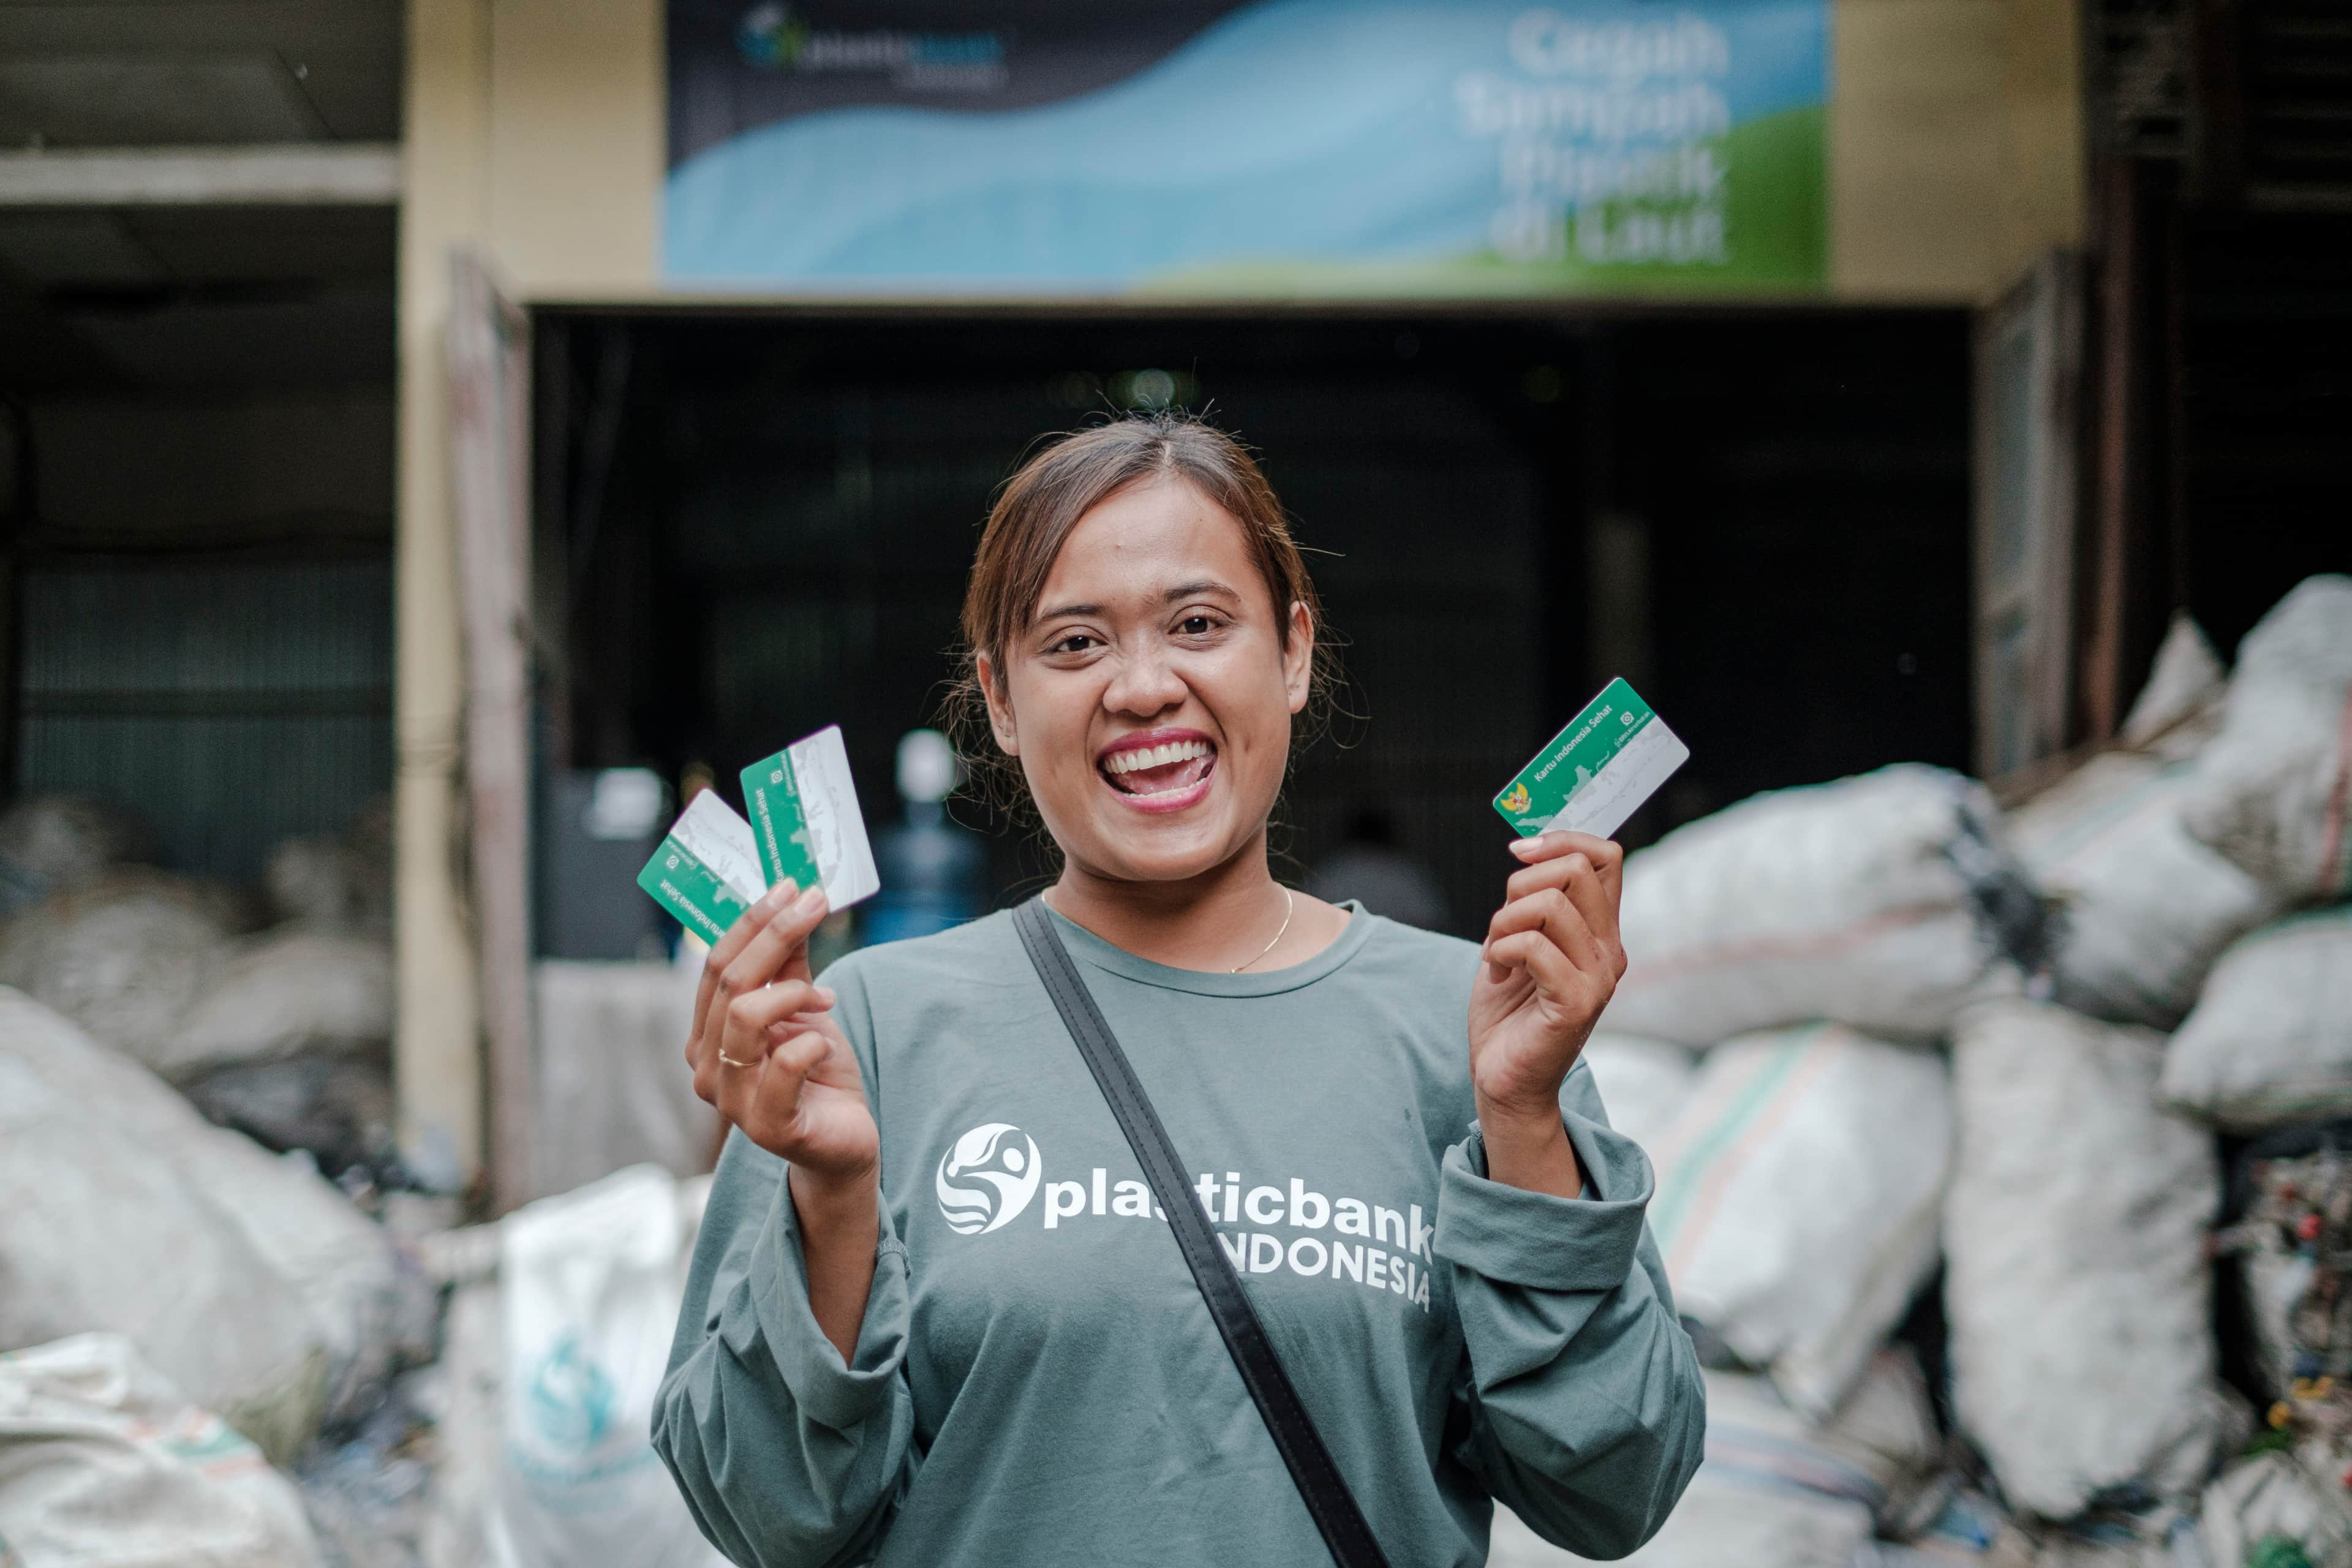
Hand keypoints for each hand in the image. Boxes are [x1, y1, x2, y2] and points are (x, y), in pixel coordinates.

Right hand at [683, 881, 878, 1192]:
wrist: (844, 1141)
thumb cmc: (817, 1074)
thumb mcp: (803, 1010)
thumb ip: (789, 965)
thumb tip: (792, 901)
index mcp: (706, 1035)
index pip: (715, 965)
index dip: (752, 921)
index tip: (791, 887)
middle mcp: (707, 1066)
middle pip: (730, 983)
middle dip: (775, 935)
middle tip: (816, 903)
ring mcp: (732, 1100)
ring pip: (746, 1017)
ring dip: (794, 994)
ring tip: (827, 1000)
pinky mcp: (769, 1125)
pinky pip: (782, 1065)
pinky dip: (809, 1043)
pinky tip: (825, 1046)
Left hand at [1468, 832, 1626, 1130]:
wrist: (1504, 1081)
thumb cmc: (1509, 1012)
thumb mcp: (1518, 941)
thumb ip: (1532, 901)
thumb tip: (1529, 847)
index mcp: (1600, 931)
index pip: (1605, 856)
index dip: (1561, 838)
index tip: (1519, 851)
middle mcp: (1609, 950)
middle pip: (1576, 869)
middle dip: (1521, 882)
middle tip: (1500, 924)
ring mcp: (1598, 978)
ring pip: (1551, 904)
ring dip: (1503, 921)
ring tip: (1495, 953)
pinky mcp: (1577, 1003)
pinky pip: (1533, 946)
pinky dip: (1500, 950)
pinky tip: (1495, 973)